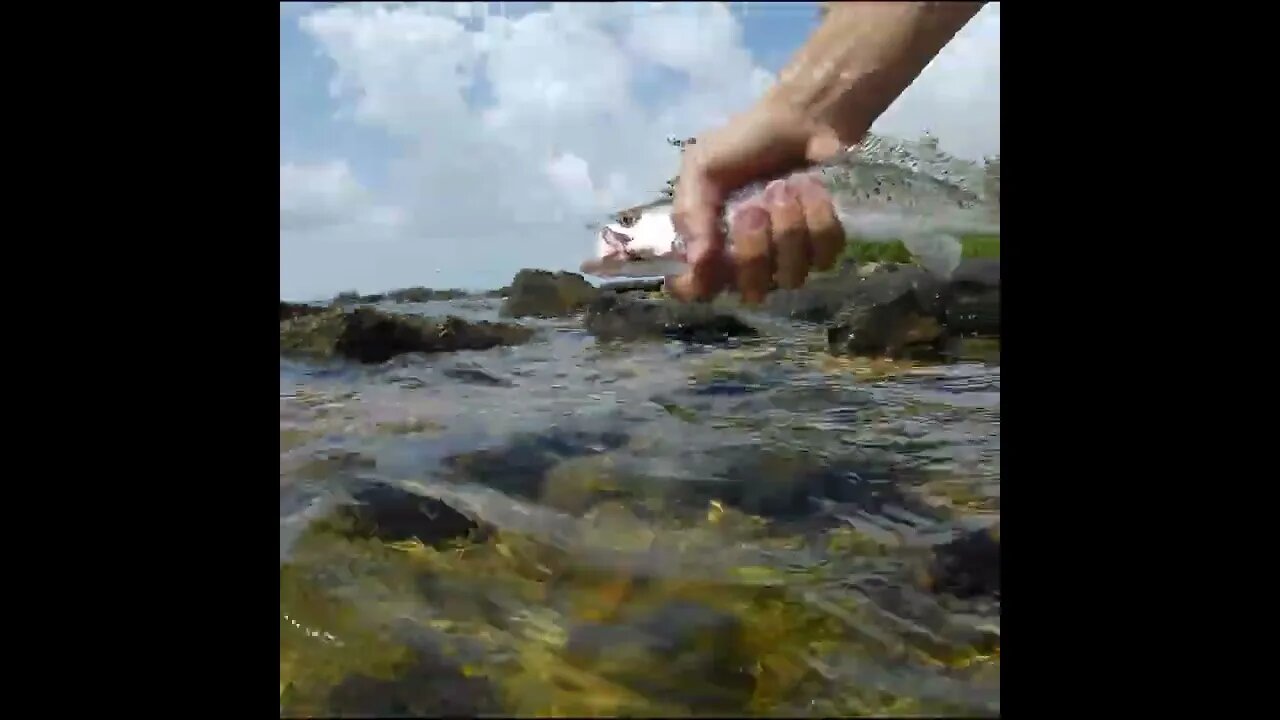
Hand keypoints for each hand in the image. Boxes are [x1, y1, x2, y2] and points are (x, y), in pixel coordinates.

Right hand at [669, 99, 852, 302]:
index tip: (707, 267)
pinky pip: (824, 255)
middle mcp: (749, 260)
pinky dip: (818, 218)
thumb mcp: (703, 166)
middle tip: (753, 208)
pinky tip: (811, 190)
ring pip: (790, 274)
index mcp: (711, 244)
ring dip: (788, 227)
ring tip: (785, 187)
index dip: (699, 287)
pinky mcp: (826, 245)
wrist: (802, 118)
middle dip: (754, 248)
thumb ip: (692, 211)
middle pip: (751, 289)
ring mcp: (789, 257)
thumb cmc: (746, 142)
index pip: (698, 289)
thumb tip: (697, 260)